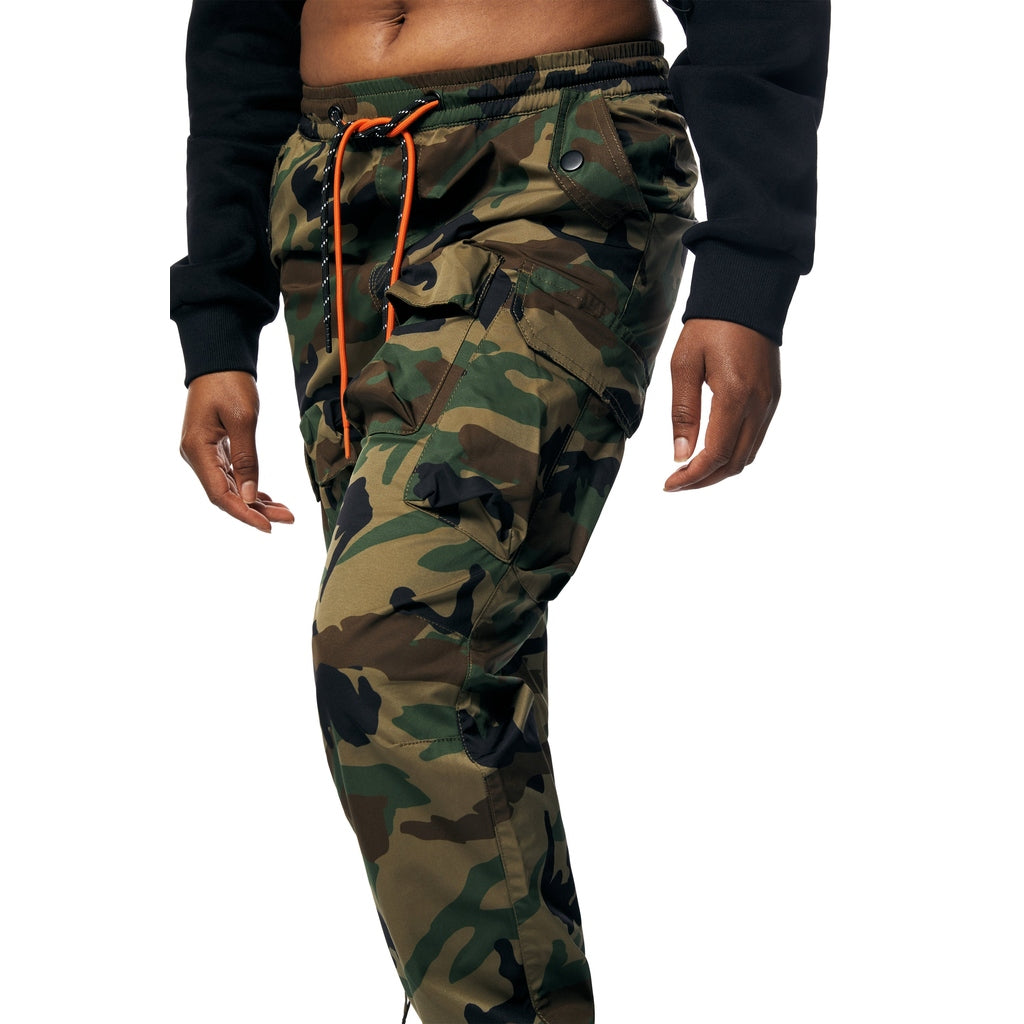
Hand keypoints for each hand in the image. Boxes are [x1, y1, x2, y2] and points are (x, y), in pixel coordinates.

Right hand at [179, 371, 294, 531]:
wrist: (219, 358)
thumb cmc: (229, 383)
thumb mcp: (243, 419)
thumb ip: (247, 459)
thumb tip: (251, 496)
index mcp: (197, 449)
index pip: (220, 494)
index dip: (244, 513)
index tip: (268, 527)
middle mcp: (196, 455)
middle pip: (225, 495)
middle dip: (256, 510)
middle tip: (288, 519)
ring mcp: (203, 453)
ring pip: (230, 487)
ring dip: (256, 501)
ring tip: (284, 512)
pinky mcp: (213, 448)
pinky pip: (231, 475)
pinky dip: (250, 486)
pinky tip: (267, 498)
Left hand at [664, 318, 780, 490]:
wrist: (747, 295)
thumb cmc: (710, 326)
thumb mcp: (684, 365)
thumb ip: (683, 412)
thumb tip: (680, 455)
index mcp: (736, 396)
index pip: (716, 454)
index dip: (692, 476)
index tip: (669, 484)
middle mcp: (759, 405)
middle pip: (735, 463)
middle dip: (704, 480)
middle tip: (676, 483)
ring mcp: (770, 403)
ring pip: (748, 455)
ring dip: (719, 470)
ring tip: (690, 471)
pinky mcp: (772, 398)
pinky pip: (755, 439)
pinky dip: (733, 454)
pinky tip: (711, 451)